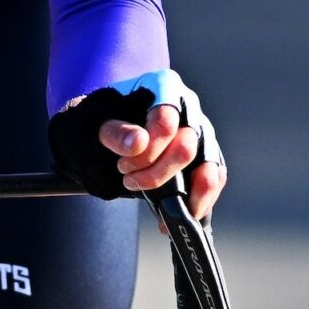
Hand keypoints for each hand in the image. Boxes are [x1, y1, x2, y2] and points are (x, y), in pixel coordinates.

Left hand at [100, 103, 226, 220]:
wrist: (106, 132)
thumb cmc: (101, 121)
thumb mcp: (94, 122)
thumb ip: (114, 131)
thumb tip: (139, 142)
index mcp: (165, 87)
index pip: (166, 120)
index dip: (147, 150)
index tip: (124, 165)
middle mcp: (189, 108)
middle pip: (187, 146)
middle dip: (156, 173)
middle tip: (128, 179)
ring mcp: (201, 134)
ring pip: (210, 167)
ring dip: (183, 193)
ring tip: (160, 211)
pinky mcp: (206, 158)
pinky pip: (214, 181)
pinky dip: (198, 205)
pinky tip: (171, 220)